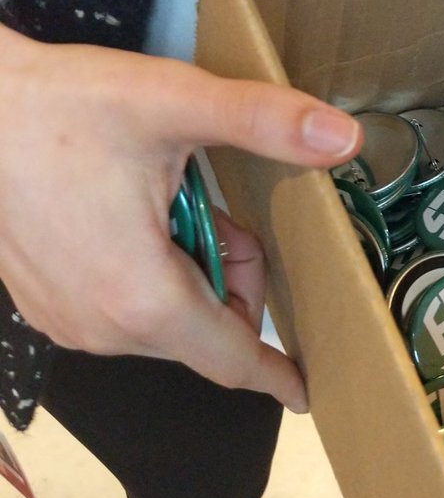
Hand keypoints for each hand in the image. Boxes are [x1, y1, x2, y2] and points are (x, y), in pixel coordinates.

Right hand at [0, 24, 362, 412]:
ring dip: (194, 275)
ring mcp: (66, 323)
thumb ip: (264, 122)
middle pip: (208, 331)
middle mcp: (102, 328)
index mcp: (142, 297)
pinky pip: (125, 313)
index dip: (276, 375)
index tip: (307, 393)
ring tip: (169, 206)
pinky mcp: (44, 307)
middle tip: (220, 214)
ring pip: (168, 322)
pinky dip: (152, 278)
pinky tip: (132, 218)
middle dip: (235, 280)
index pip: (232, 360)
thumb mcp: (174, 103)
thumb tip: (345, 137)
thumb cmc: (63, 105)